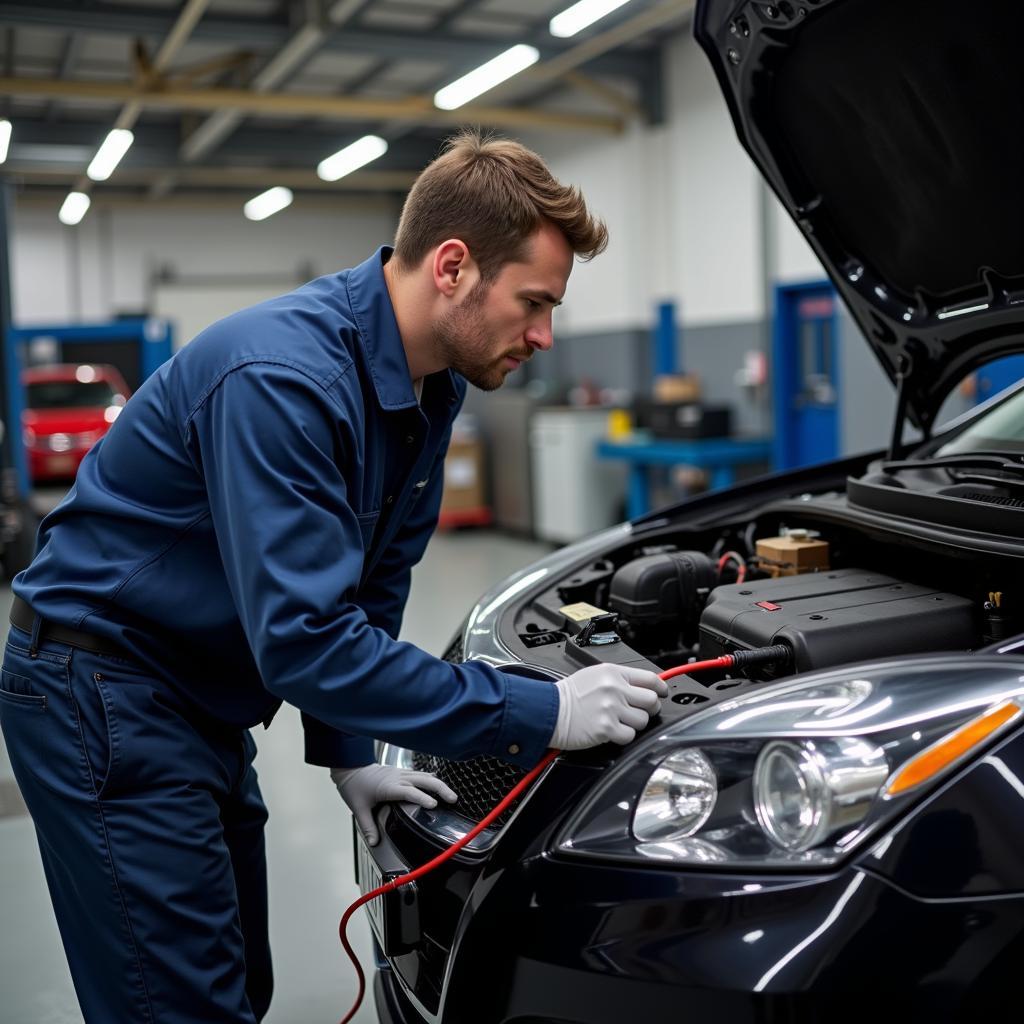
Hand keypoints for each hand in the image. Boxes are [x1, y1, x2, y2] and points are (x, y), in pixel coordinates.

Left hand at [330, 764, 457, 845]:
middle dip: (440, 789)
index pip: (409, 792)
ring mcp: (400, 773)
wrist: (350, 767)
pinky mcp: (401, 771)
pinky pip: (419, 774)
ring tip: (451, 794)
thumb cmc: (354, 786)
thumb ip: (368, 826)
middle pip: (424, 781)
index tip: (434, 805)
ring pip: (424, 776)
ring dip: (439, 784)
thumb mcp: (358, 809)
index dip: (422, 798)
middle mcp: (398, 778)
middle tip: (453, 799)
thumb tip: (374, 842)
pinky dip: (430, 779)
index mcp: (389, 787)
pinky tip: (437, 783)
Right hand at [551, 664, 667, 749]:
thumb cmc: (568, 694)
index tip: (663, 692)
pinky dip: (623, 736)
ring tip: (619, 721)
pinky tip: (612, 731)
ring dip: (634, 724)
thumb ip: (619, 679)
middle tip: (640, 711)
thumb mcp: (594, 675)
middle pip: (651, 700)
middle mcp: (614, 689)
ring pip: (642, 720)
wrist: (548, 710)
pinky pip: (629, 736)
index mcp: (612, 673)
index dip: (661, 688)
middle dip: (649, 708)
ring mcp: (610, 709)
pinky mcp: (606, 728)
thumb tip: (644, 686)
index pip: (649, 679)